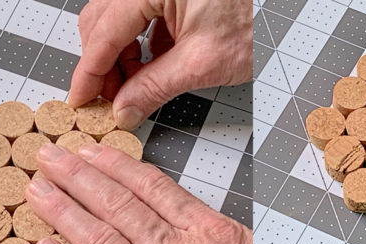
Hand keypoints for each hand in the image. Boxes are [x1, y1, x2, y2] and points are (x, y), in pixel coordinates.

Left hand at [26, 143, 251, 243]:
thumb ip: (202, 225)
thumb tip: (161, 200)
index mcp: (208, 232)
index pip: (154, 188)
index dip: (117, 166)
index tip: (91, 151)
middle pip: (121, 206)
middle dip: (80, 178)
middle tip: (50, 157)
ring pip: (103, 237)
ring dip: (66, 210)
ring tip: (40, 189)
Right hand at [69, 0, 251, 129]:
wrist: (285, 13)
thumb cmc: (256, 24)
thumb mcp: (203, 63)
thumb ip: (156, 87)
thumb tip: (125, 109)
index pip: (103, 32)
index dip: (89, 71)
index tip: (80, 99)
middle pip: (103, 22)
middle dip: (104, 63)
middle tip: (111, 99)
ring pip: (119, 21)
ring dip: (121, 56)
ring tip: (135, 88)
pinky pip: (141, 19)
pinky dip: (141, 46)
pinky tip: (152, 69)